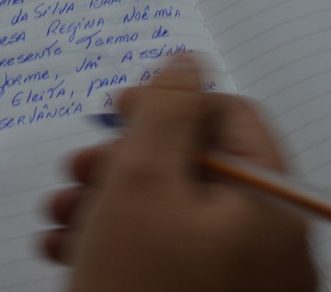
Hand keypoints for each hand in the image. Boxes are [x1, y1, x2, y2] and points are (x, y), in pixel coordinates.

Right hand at [42, 56, 316, 291]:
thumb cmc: (139, 288)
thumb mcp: (143, 181)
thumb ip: (166, 109)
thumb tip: (188, 61)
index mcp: (271, 205)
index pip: (231, 118)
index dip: (170, 102)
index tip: (116, 110)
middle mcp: (269, 245)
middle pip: (196, 169)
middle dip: (124, 160)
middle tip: (78, 168)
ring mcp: (242, 285)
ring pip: (171, 215)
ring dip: (107, 201)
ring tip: (59, 214)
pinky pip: (166, 258)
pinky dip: (117, 243)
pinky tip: (66, 249)